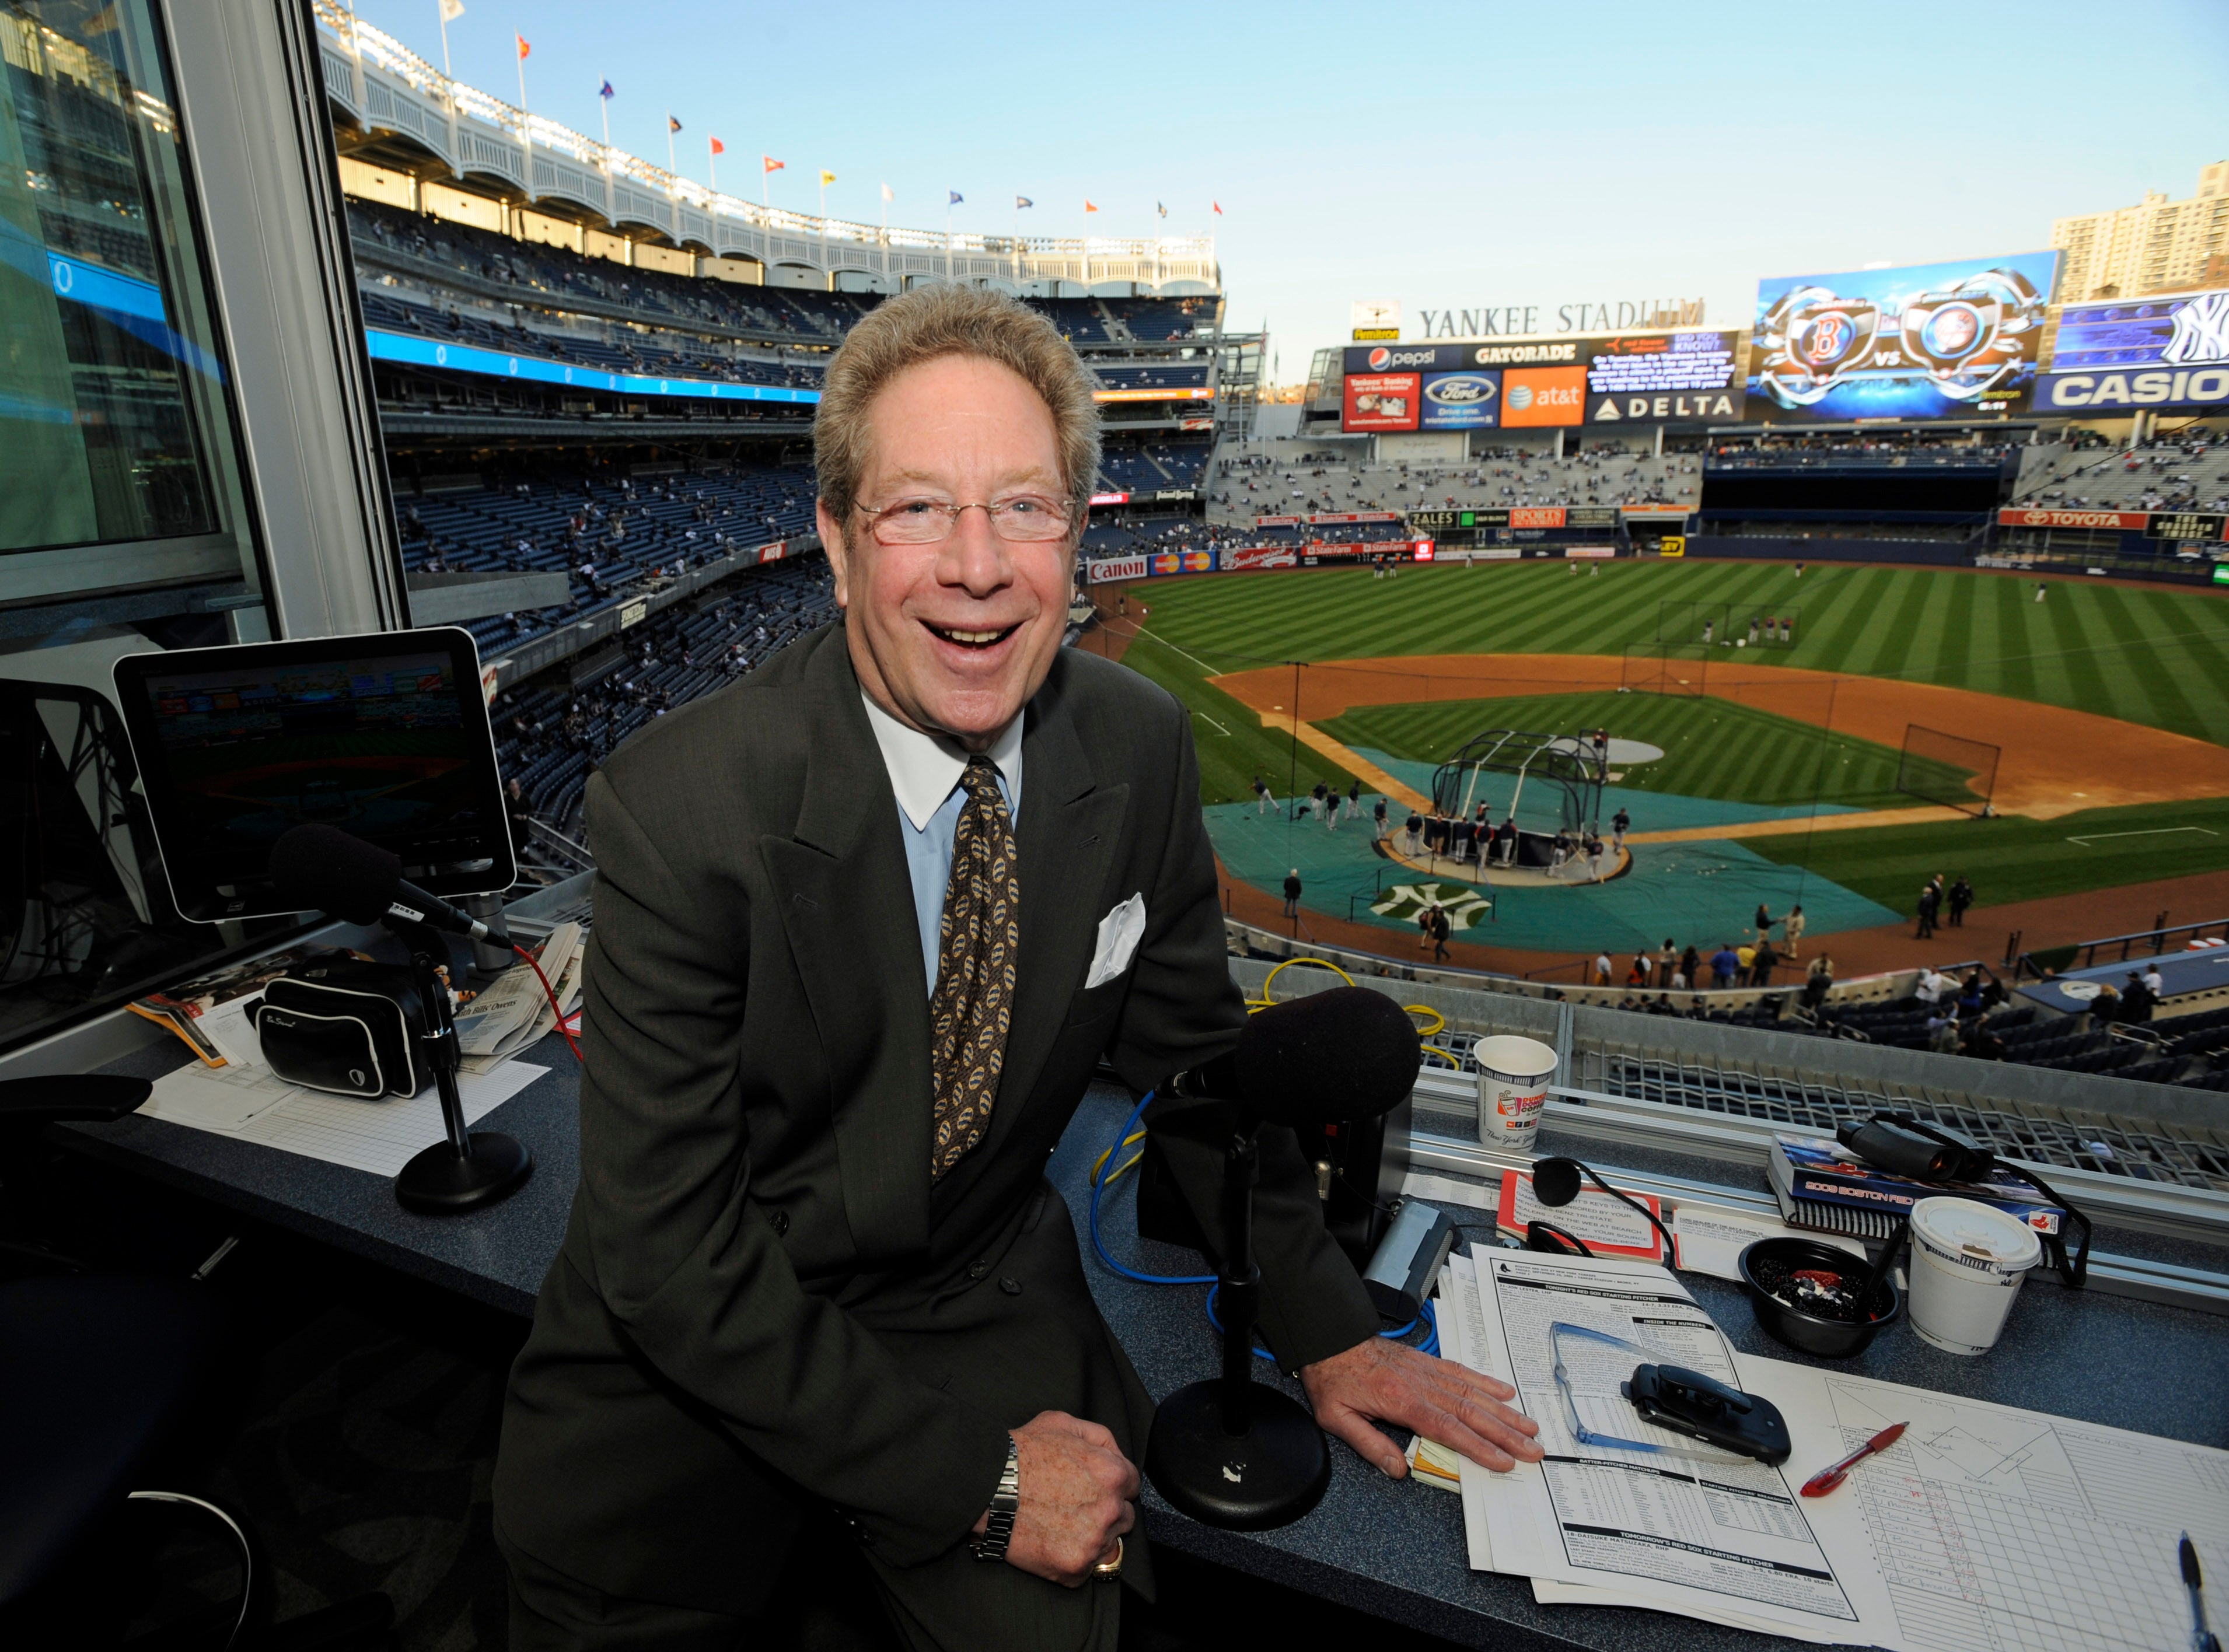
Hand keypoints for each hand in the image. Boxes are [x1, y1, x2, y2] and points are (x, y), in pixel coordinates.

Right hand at [970, 1410, 1136, 1586]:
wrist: (984, 1488)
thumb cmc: (1021, 1452)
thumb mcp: (1062, 1423)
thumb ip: (1099, 1437)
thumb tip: (1116, 1456)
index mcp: (1113, 1473)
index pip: (1132, 1485)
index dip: (1112, 1485)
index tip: (1093, 1489)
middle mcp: (1110, 1509)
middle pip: (1123, 1517)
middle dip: (1105, 1512)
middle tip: (1074, 1508)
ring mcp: (1093, 1541)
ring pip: (1108, 1546)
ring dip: (1092, 1539)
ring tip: (1061, 1527)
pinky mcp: (1075, 1568)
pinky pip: (1085, 1570)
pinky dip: (1071, 1560)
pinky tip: (1051, 1543)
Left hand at [1300, 1335, 1542, 1476]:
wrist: (1330, 1338)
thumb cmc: (1333, 1379)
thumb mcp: (1337, 1418)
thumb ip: (1369, 1445)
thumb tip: (1397, 1469)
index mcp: (1400, 1401)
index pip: (1448, 1429)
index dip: (1478, 1447)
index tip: (1503, 1461)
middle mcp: (1420, 1384)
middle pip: (1470, 1412)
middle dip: (1505, 1434)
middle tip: (1532, 1450)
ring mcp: (1427, 1371)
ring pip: (1473, 1393)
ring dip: (1504, 1412)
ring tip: (1529, 1426)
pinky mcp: (1427, 1362)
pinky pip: (1462, 1372)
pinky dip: (1486, 1382)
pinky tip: (1504, 1392)